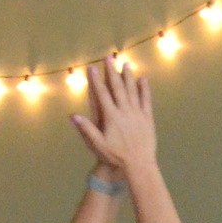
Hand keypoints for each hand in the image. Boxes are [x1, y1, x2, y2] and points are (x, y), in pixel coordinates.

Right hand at [71, 57, 155, 174]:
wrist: (139, 164)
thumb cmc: (117, 156)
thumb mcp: (99, 144)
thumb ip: (87, 129)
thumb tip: (73, 116)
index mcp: (112, 117)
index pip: (102, 95)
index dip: (97, 81)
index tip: (92, 68)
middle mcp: (125, 112)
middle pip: (118, 88)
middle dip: (112, 72)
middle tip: (109, 57)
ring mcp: (138, 114)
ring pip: (132, 91)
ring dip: (128, 77)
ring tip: (126, 64)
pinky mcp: (148, 119)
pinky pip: (146, 101)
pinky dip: (144, 90)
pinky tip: (143, 80)